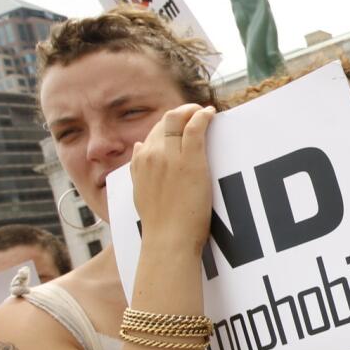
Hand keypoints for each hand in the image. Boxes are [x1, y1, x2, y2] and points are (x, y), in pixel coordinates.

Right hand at [130, 104, 215, 254]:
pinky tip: (211, 114)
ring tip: (204, 112)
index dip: (168, 124)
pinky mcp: (190, 160)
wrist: (168, 239)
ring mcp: (170, 156)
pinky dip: (203, 116)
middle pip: (164, 121)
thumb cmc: (159, 223)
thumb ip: (138, 169)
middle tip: (195, 112)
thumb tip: (139, 146)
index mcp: (140, 162)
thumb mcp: (140, 193)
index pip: (153, 132)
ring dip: (192, 111)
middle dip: (180, 112)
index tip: (181, 123)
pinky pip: (195, 128)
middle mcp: (151, 154)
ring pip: (177, 119)